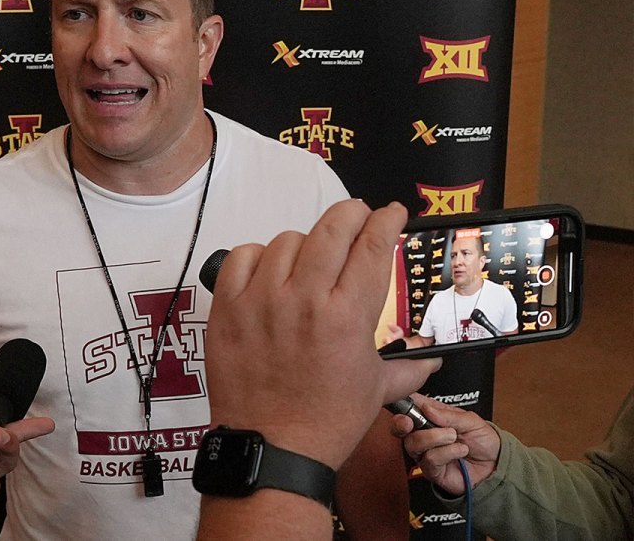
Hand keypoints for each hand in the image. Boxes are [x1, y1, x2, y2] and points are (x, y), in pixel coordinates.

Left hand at [205, 200, 440, 469]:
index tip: (391, 213)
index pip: (372, 246)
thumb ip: (408, 367)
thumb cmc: (326, 422)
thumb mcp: (375, 391)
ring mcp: (262, 302)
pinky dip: (257, 255)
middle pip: (332, 228)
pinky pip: (241, 258)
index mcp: (348, 317)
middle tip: (357, 217)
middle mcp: (305, 300)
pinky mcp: (228, 310)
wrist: (272, 448)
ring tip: (310, 259)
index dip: (386, 220)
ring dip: (305, 243)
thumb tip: (433, 359)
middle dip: (351, 214)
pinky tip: (268, 269)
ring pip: (287, 240)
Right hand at [390, 393, 500, 495]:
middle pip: (400, 427)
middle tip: (412, 422)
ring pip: (413, 443)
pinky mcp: (431, 470)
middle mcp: (424, 434)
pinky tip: (459, 450)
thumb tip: (427, 408)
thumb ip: (449, 415)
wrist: (496, 466)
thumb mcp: (471, 420)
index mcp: (431, 417)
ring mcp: (426, 452)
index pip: (409, 407)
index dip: (403, 405)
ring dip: (435, 438)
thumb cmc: (483, 441)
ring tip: (454, 437)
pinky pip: (429, 459)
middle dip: (403, 423)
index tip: (406, 404)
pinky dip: (447, 452)